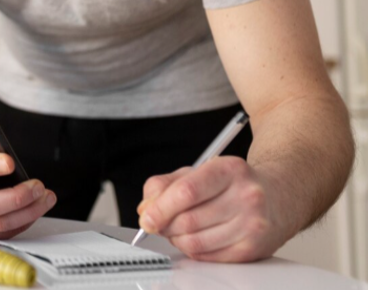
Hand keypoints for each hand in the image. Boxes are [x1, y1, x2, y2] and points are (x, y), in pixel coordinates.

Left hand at [137, 156, 294, 261]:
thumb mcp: (199, 170)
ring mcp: (252, 224)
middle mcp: (246, 196)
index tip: (146, 218)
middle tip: (159, 223)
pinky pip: (207, 255)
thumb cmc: (233, 183)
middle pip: (188, 220)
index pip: (187, 192)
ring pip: (195, 241)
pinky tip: (195, 238)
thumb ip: (165, 185)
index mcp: (230, 170)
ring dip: (176, 239)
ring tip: (177, 229)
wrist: (279, 196)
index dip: (160, 208)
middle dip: (165, 226)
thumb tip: (146, 209)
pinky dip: (192, 250)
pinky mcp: (253, 248)